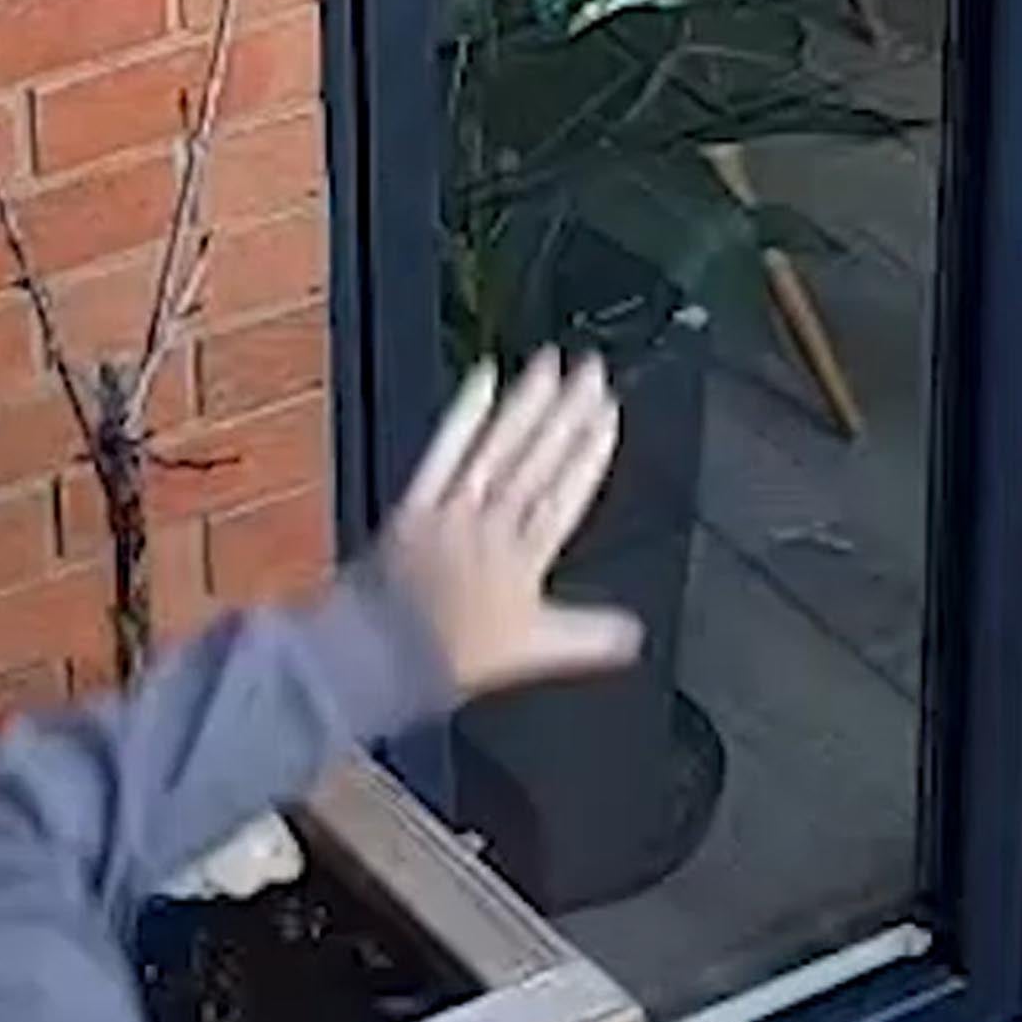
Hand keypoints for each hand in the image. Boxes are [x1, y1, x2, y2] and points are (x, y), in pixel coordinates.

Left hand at [372, 352, 643, 699]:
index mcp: (525, 556)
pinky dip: (465, 415)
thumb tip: (634, 634)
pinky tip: (483, 379)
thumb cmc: (454, 656)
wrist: (387, 653)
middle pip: (539, 461)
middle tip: (592, 371)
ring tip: (550, 365)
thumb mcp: (534, 651)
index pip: (565, 496)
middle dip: (569, 414)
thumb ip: (586, 636)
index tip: (609, 415)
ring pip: (499, 449)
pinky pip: (445, 452)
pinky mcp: (419, 503)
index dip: (590, 455)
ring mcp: (455, 508)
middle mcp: (494, 523)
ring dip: (527, 405)